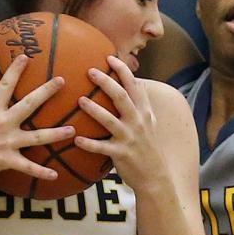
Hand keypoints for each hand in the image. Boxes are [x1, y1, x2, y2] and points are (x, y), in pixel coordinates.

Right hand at [0, 55, 75, 184]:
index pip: (4, 85)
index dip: (15, 70)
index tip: (26, 57)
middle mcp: (2, 124)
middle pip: (29, 104)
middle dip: (46, 91)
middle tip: (62, 80)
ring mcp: (6, 142)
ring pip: (36, 137)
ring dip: (55, 133)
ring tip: (72, 130)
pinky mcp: (6, 160)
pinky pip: (27, 167)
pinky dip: (41, 172)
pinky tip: (55, 175)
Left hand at [73, 56, 164, 192]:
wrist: (157, 177)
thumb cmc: (147, 148)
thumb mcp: (149, 123)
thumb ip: (139, 104)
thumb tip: (132, 83)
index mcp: (144, 112)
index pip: (134, 85)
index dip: (122, 70)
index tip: (109, 57)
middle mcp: (138, 122)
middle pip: (121, 97)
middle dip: (106, 82)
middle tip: (90, 71)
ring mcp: (130, 138)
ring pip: (109, 120)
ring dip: (94, 109)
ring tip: (80, 100)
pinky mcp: (121, 154)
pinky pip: (102, 148)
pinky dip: (89, 144)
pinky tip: (76, 139)